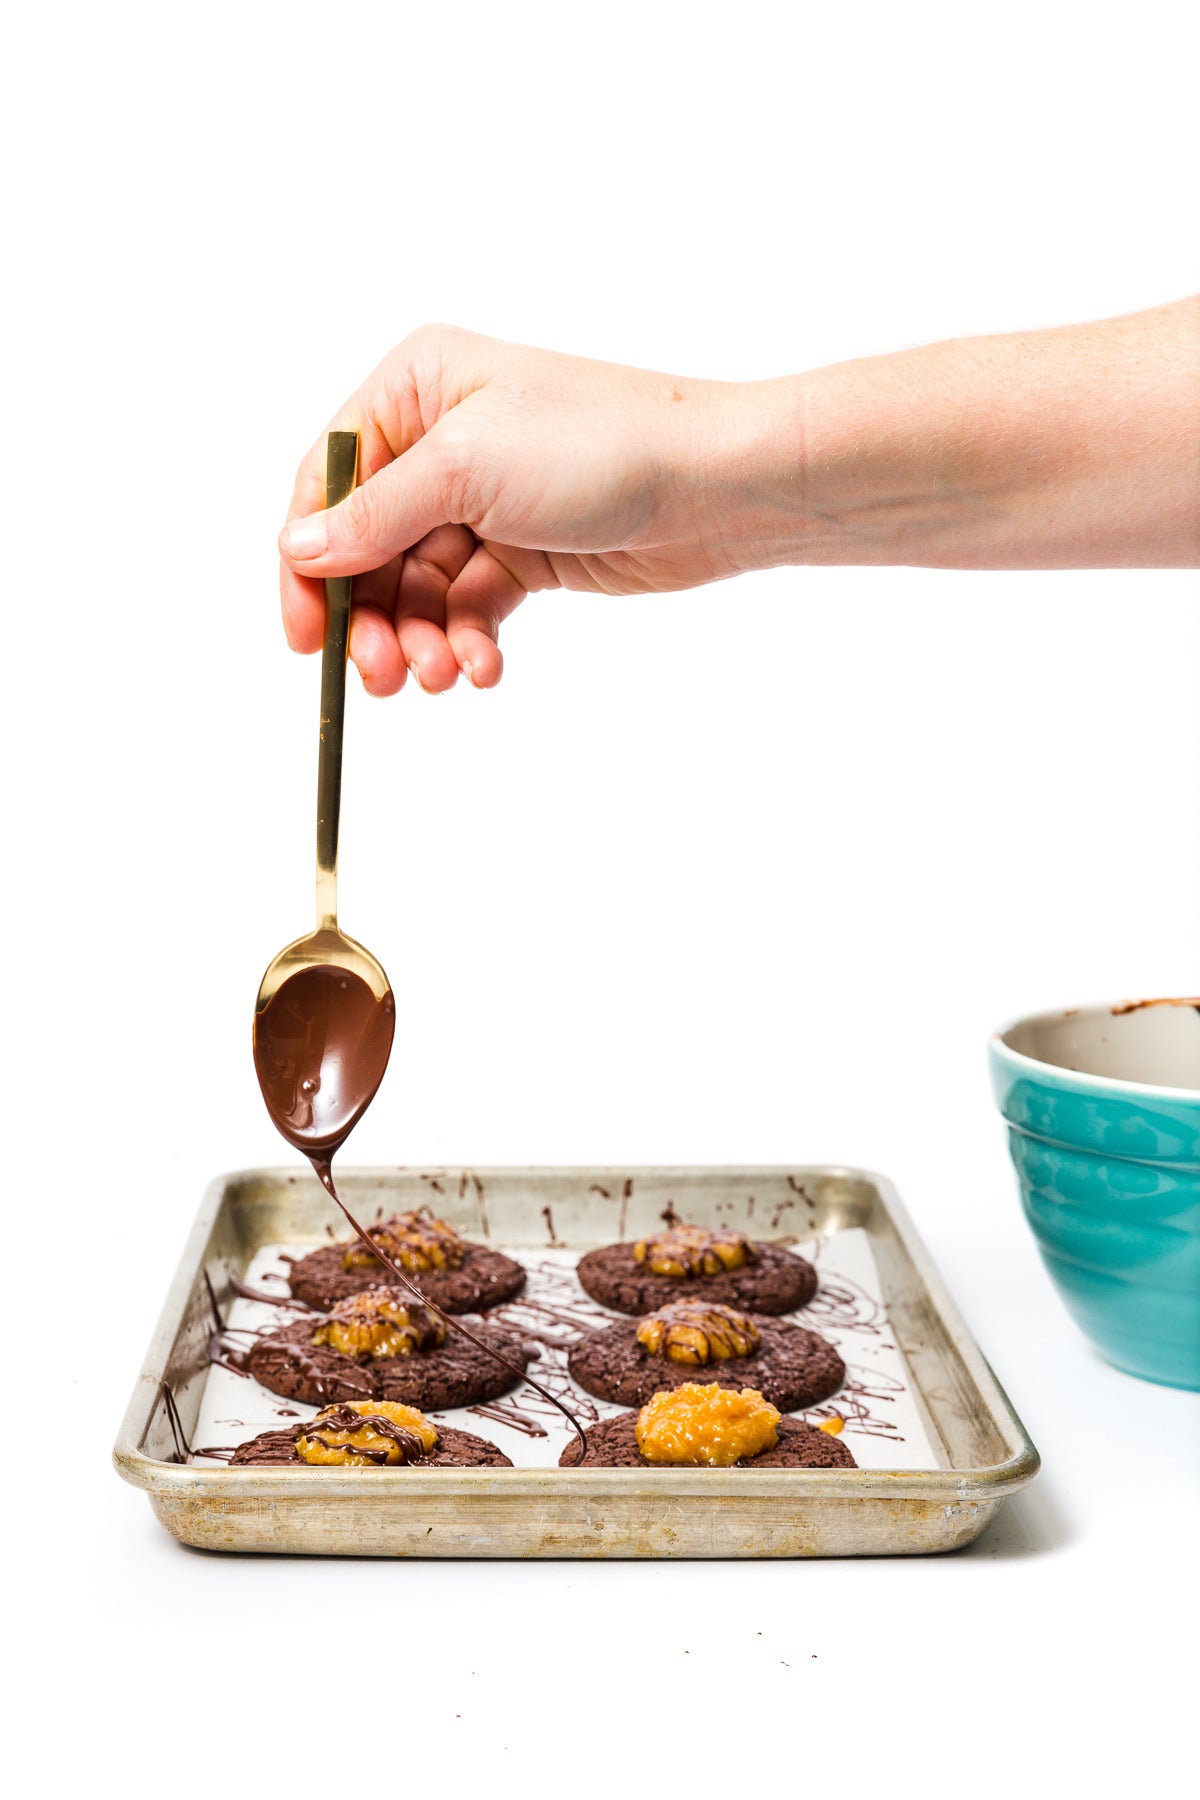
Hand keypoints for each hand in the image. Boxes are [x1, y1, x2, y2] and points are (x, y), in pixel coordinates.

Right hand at [278, 326, 785, 694]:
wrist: (715, 486)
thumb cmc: (600, 444)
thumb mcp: (466, 468)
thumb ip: (375, 516)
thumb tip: (298, 549)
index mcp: (417, 388)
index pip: (329, 483)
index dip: (307, 563)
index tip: (305, 637)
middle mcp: (442, 439)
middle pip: (369, 548)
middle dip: (372, 619)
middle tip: (382, 678)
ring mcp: (484, 499)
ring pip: (418, 588)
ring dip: (421, 640)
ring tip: (443, 676)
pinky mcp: (523, 550)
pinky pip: (469, 605)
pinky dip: (468, 641)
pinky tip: (484, 668)